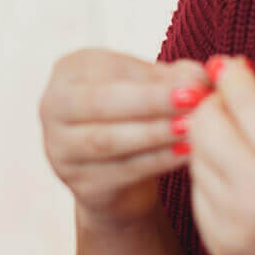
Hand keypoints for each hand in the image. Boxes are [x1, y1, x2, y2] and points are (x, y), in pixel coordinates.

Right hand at [41, 49, 207, 228]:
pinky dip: (156, 162)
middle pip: (101, 102)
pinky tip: (186, 154)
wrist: (120, 178)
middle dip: (150, 101)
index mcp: (69, 71)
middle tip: (194, 101)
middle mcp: (52, 107)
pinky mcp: (76, 183)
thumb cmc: (136, 117)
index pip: (110, 71)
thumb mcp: (151, 89)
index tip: (197, 83)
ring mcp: (59, 149)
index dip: (154, 78)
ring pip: (107, 140)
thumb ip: (174, 78)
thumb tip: (202, 77)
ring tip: (193, 128)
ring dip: (154, 133)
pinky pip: (119, 171)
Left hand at [185, 56, 254, 254]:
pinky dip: (212, 180)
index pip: (241, 99)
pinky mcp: (218, 246)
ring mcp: (232, 224)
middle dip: (212, 106)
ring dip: (212, 143)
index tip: (229, 66)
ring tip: (242, 148)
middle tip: (228, 104)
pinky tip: (241, 184)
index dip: (231, 75)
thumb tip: (227, 71)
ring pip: (195, 157)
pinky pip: (198, 193)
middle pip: (204, 124)